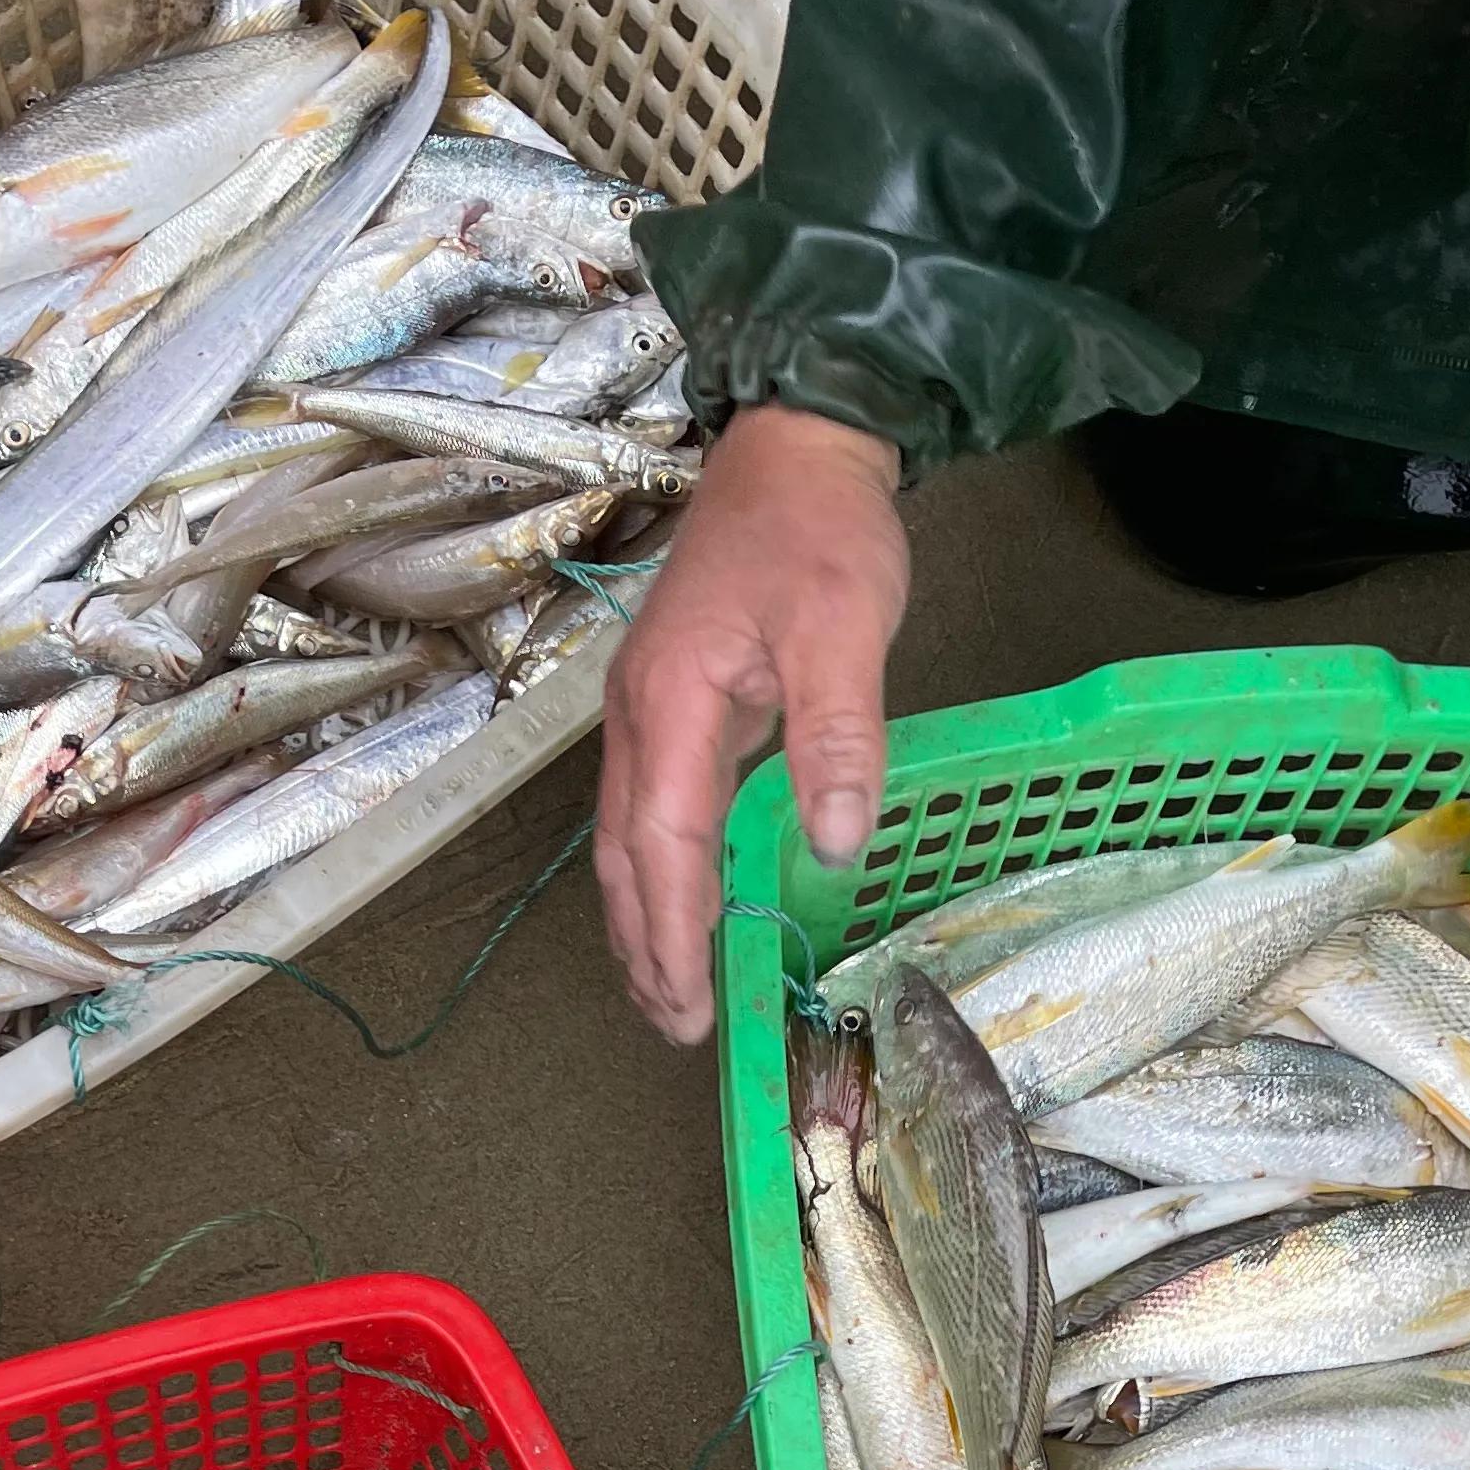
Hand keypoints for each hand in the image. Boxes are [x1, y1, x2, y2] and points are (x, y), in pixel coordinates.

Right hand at [596, 403, 906, 1042]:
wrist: (795, 444)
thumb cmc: (819, 530)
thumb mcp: (845, 626)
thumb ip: (837, 734)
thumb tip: (836, 841)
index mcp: (674, 698)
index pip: (661, 841)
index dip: (674, 931)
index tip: (691, 1001)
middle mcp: (641, 712)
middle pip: (623, 854)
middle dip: (646, 946)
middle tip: (678, 1025)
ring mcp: (648, 707)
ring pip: (625, 836)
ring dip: (642, 918)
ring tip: (669, 989)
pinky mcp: (671, 700)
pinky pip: (648, 808)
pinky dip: (657, 872)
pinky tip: (682, 902)